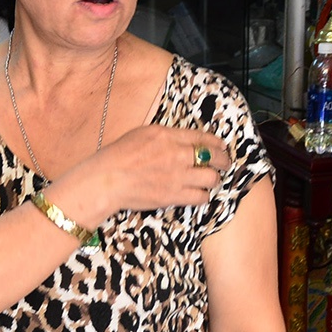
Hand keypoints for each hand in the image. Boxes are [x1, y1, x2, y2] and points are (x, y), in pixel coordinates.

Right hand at [52, 124, 227, 223]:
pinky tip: (199, 194)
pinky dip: (203, 196)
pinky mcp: (174, 195)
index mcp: (168, 135)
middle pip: (214, 157)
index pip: (203, 137)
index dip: (217, 143)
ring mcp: (177, 176)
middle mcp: (177, 154)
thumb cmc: (118, 156)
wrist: (107, 180)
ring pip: (211, 178)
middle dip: (223, 161)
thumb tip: (181, 140)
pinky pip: (201, 197)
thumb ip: (165, 136)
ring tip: (211, 181)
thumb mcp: (142, 134)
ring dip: (214, 180)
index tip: (222, 147)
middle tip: (224, 165)